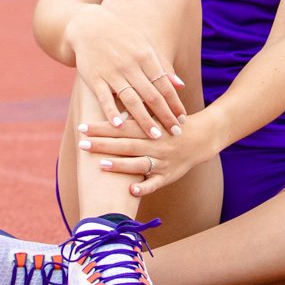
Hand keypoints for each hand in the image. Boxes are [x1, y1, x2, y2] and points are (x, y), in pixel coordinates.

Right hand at [67, 6, 186, 136]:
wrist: (89, 26)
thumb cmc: (122, 38)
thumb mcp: (144, 46)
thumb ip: (162, 66)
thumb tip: (180, 86)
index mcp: (146, 57)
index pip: (164, 85)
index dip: (175, 103)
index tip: (183, 119)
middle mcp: (131, 66)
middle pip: (151, 95)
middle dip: (165, 115)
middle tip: (175, 133)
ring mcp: (112, 72)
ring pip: (131, 100)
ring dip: (144, 119)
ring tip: (155, 136)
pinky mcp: (95, 78)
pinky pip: (104, 97)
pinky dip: (112, 112)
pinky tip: (119, 125)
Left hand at [81, 113, 219, 198]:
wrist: (202, 137)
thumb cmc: (170, 123)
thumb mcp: (156, 111)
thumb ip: (135, 108)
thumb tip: (109, 94)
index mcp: (149, 127)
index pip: (121, 126)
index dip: (102, 127)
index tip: (82, 127)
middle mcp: (154, 143)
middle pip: (125, 144)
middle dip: (103, 144)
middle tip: (82, 144)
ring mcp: (161, 160)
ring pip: (138, 163)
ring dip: (120, 164)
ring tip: (101, 164)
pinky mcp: (168, 176)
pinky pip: (155, 183)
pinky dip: (144, 187)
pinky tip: (131, 191)